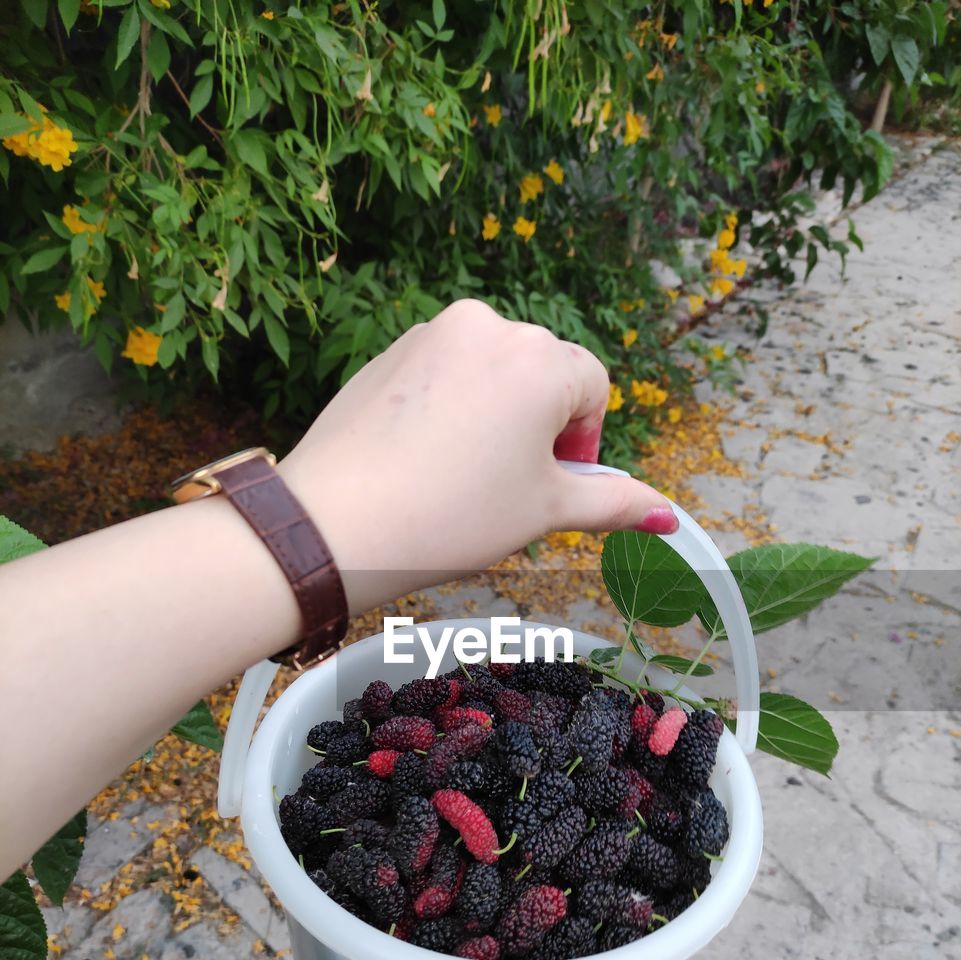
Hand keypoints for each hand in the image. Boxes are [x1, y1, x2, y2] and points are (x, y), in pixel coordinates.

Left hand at [278, 299, 675, 610]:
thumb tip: (668, 514)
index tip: (552, 483)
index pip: (593, 386)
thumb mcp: (545, 511)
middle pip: (542, 373)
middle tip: (509, 486)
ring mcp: (432, 334)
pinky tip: (427, 459)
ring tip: (464, 475)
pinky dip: (449, 409)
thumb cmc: (451, 516)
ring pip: (490, 372)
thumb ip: (613, 503)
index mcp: (540, 358)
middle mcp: (489, 327)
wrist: (335, 523)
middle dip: (539, 426)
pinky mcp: (390, 352)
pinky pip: (443, 374)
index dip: (582, 441)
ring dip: (495, 415)